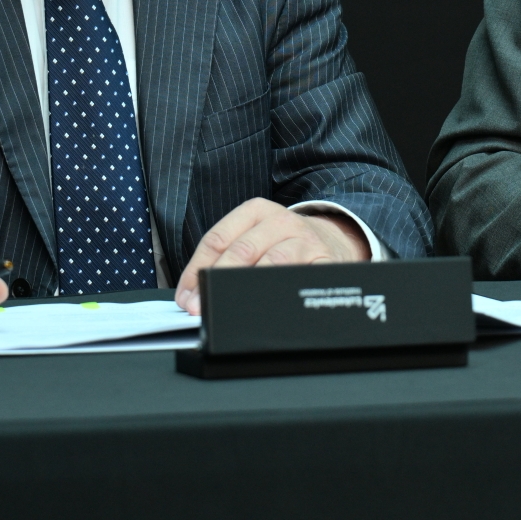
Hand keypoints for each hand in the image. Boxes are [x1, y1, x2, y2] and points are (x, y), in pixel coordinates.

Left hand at [174, 199, 371, 313]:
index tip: (186, 297)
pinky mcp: (324, 261)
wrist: (334, 239)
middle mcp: (281, 221)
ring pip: (272, 262)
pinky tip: (268, 305)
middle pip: (242, 250)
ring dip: (247, 288)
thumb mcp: (256, 236)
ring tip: (230, 307)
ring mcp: (304, 240)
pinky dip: (281, 293)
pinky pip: (300, 278)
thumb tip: (192, 295)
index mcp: (256, 211)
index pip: (217, 238)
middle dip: (217, 282)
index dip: (197, 270)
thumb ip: (225, 257)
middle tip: (201, 308)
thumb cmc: (283, 244)